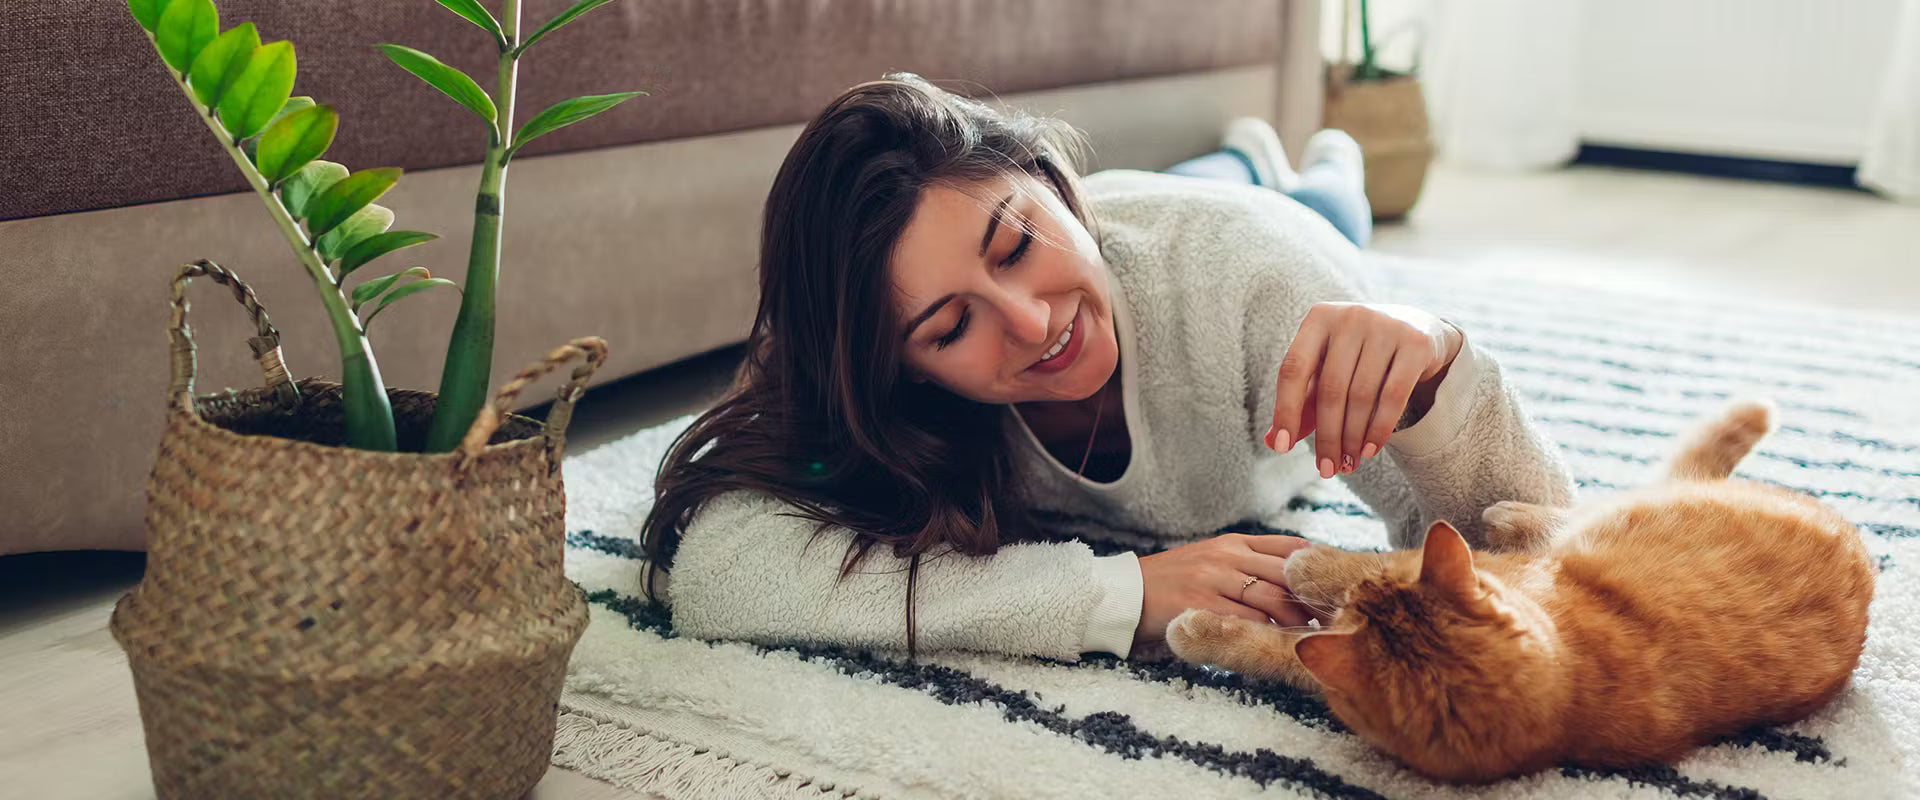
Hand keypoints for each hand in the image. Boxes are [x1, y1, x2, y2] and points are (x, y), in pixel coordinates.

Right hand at [1134, 533, 1315, 645]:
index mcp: (1234, 542)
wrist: (1125, 594)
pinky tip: (1275, 646)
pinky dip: (1265, 635)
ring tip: (1308, 638)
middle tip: (1333, 621)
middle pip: (1287, 572)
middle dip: (1314, 599)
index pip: (1289, 547)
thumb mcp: (1211, 561)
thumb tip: (1294, 586)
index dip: (1317, 568)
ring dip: (1295, 621)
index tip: (1334, 590)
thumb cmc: (1171, 584)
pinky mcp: (1201, 604)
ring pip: (1272, 598)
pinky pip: (1246, 621)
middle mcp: (1227, 555)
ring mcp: (1214, 578)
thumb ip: (1247, 565)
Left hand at [1265, 302, 1462, 478]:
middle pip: (1330, 389)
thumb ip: (1302, 401)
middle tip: (1326, 469)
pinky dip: (1379, 429)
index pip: (1293, 369)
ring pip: (1361, 396)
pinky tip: (1369, 451)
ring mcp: (1386, 326)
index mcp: (1319, 318)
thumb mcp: (1327, 368)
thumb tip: (1271, 442)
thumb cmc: (1359, 355)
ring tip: (1347, 464)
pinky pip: (1393, 396)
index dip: (1285, 411)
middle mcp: (1351, 316)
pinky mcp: (1416, 344)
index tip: (1282, 448)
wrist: (1418, 329)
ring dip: (1352, 438)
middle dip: (1327, 436)